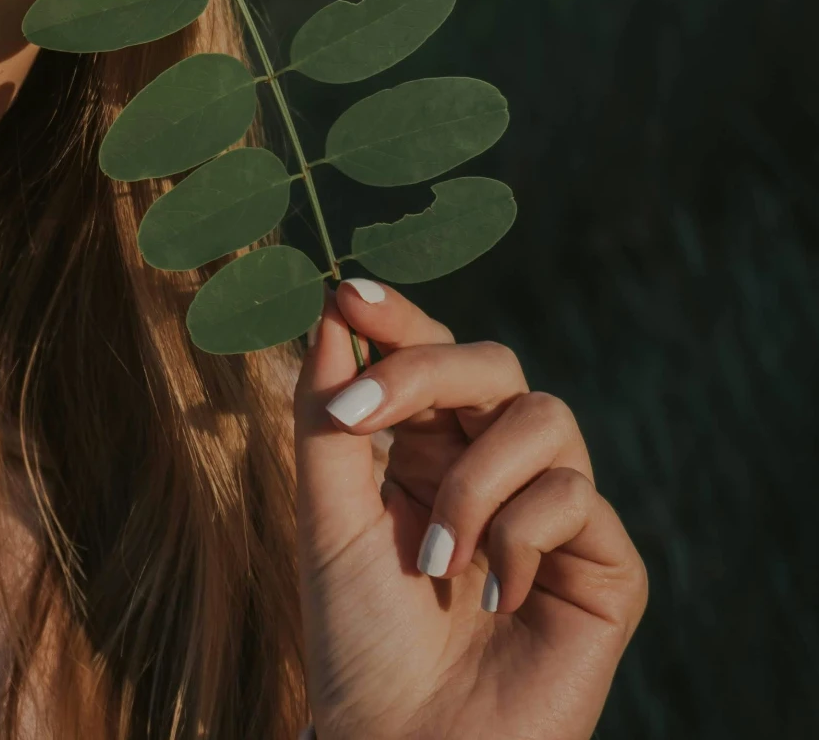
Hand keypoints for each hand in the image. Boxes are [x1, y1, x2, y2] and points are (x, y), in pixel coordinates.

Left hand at [295, 279, 647, 739]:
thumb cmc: (360, 639)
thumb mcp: (327, 518)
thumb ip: (328, 418)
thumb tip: (327, 312)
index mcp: (426, 451)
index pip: (428, 358)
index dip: (398, 318)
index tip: (347, 293)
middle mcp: (495, 469)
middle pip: (492, 364)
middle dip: (424, 371)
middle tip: (358, 417)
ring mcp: (555, 514)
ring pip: (543, 417)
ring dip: (471, 480)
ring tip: (433, 558)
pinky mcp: (605, 565)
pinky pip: (576, 496)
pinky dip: (518, 536)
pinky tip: (492, 597)